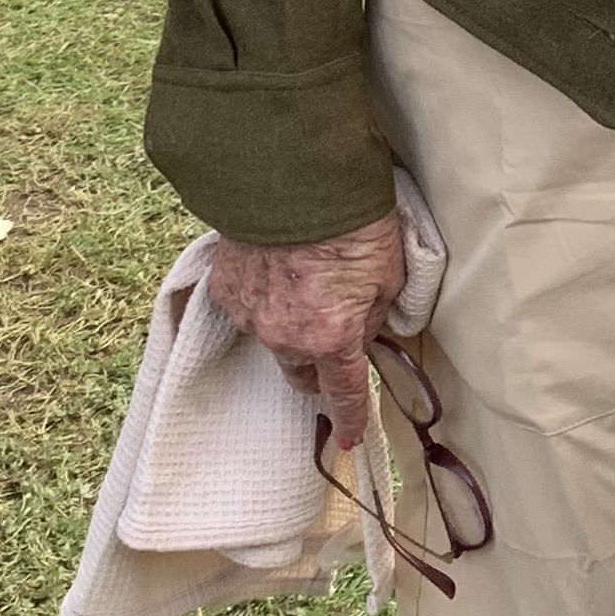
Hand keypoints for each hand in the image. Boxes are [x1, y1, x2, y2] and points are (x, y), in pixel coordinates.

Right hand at [204, 218, 406, 449]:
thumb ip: (374, 315)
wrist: (293, 178)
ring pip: (273, 342)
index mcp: (332, 338)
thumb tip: (364, 331)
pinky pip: (248, 312)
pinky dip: (264, 301)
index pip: (343, 391)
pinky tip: (277, 271)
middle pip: (301, 373)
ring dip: (290, 327)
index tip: (347, 437)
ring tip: (304, 286)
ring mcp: (250, 316)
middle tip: (333, 337)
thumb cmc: (352, 222)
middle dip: (318, 365)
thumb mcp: (389, 273)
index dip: (349, 418)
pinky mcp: (225, 290)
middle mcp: (285, 337)